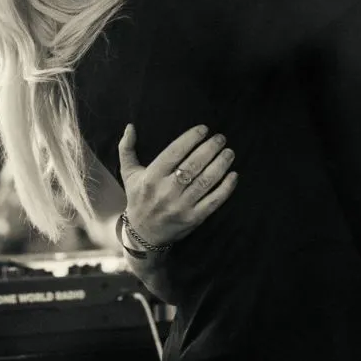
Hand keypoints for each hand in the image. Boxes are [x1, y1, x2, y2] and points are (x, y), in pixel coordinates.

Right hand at [118, 123, 237, 249]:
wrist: (143, 234)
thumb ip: (126, 149)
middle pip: (193, 165)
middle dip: (210, 149)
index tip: (204, 129)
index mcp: (151, 177)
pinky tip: (233, 175)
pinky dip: (225, 188)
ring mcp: (181, 206)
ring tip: (229, 153)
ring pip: (205, 182)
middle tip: (221, 138)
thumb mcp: (128, 173)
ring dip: (220, 165)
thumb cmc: (138, 198)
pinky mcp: (193, 218)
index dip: (191, 139)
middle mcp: (166, 191)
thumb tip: (130, 126)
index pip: (174, 153)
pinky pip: (213, 201)